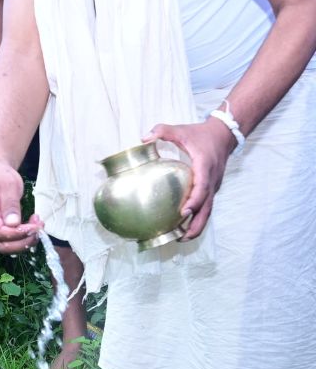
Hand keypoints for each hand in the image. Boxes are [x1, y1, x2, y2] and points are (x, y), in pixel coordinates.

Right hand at [0, 158, 42, 253]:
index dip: (18, 233)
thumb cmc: (0, 174)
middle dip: (23, 241)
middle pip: (2, 245)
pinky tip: (33, 225)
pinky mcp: (0, 227)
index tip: (35, 226)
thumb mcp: (7, 185)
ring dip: (25, 240)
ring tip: (38, 225)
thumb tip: (13, 224)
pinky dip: (24, 237)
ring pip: (7, 246)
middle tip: (38, 229)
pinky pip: (11, 240)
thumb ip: (10, 204)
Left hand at [143, 119, 235, 238]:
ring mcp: (214, 186)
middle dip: (196, 224)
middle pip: (207, 207)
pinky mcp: (213, 188)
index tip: (183, 212)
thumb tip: (143, 138)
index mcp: (205, 166)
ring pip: (208, 210)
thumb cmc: (201, 134)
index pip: (202, 187)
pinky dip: (199, 218)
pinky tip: (186, 227)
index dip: (194, 201)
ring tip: (182, 239)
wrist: (225, 135)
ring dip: (198, 226)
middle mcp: (212, 180)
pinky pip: (207, 206)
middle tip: (182, 237)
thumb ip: (162, 131)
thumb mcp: (181, 130)